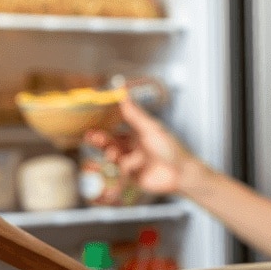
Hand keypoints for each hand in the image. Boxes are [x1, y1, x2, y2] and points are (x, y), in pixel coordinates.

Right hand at [85, 98, 205, 197]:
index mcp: (138, 133)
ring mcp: (132, 161)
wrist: (179, 173)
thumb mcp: (150, 128)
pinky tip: (124, 167)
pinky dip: (118, 168)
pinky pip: (118, 171)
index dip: (104, 125)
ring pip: (112, 156)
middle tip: (90, 137)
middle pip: (110, 142)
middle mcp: (133, 146)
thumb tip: (123, 93)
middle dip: (100, 139)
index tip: (91, 122)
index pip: (116, 127)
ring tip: (111, 153)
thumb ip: (135, 113)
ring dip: (108, 153)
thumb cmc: (170, 148)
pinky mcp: (131, 176)